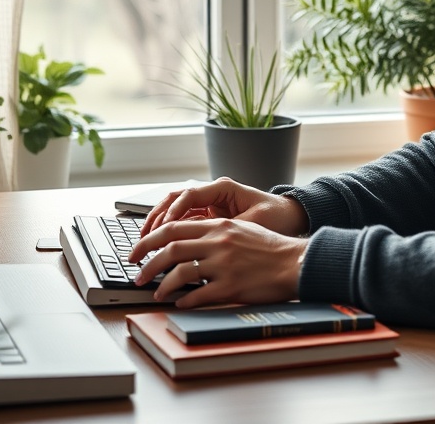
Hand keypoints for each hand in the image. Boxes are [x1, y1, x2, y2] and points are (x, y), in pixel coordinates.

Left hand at [129, 217, 307, 307]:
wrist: (295, 262)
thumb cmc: (269, 248)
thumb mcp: (241, 229)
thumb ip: (213, 232)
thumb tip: (184, 241)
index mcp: (219, 225)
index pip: (173, 227)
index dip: (149, 240)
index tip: (137, 251)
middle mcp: (219, 241)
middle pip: (170, 249)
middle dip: (148, 263)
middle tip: (137, 275)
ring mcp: (224, 264)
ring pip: (180, 273)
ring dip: (162, 285)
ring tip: (156, 293)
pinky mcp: (232, 286)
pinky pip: (199, 295)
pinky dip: (184, 300)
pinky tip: (180, 303)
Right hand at [140, 176, 307, 236]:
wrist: (291, 217)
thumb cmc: (277, 217)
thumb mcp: (255, 223)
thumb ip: (228, 230)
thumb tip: (204, 241)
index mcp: (223, 188)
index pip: (188, 196)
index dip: (172, 213)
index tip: (163, 229)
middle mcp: (213, 193)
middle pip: (174, 200)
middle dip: (156, 219)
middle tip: (143, 239)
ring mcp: (210, 204)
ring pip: (175, 211)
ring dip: (158, 226)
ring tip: (145, 243)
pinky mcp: (209, 217)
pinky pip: (183, 222)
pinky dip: (170, 232)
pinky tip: (160, 247)